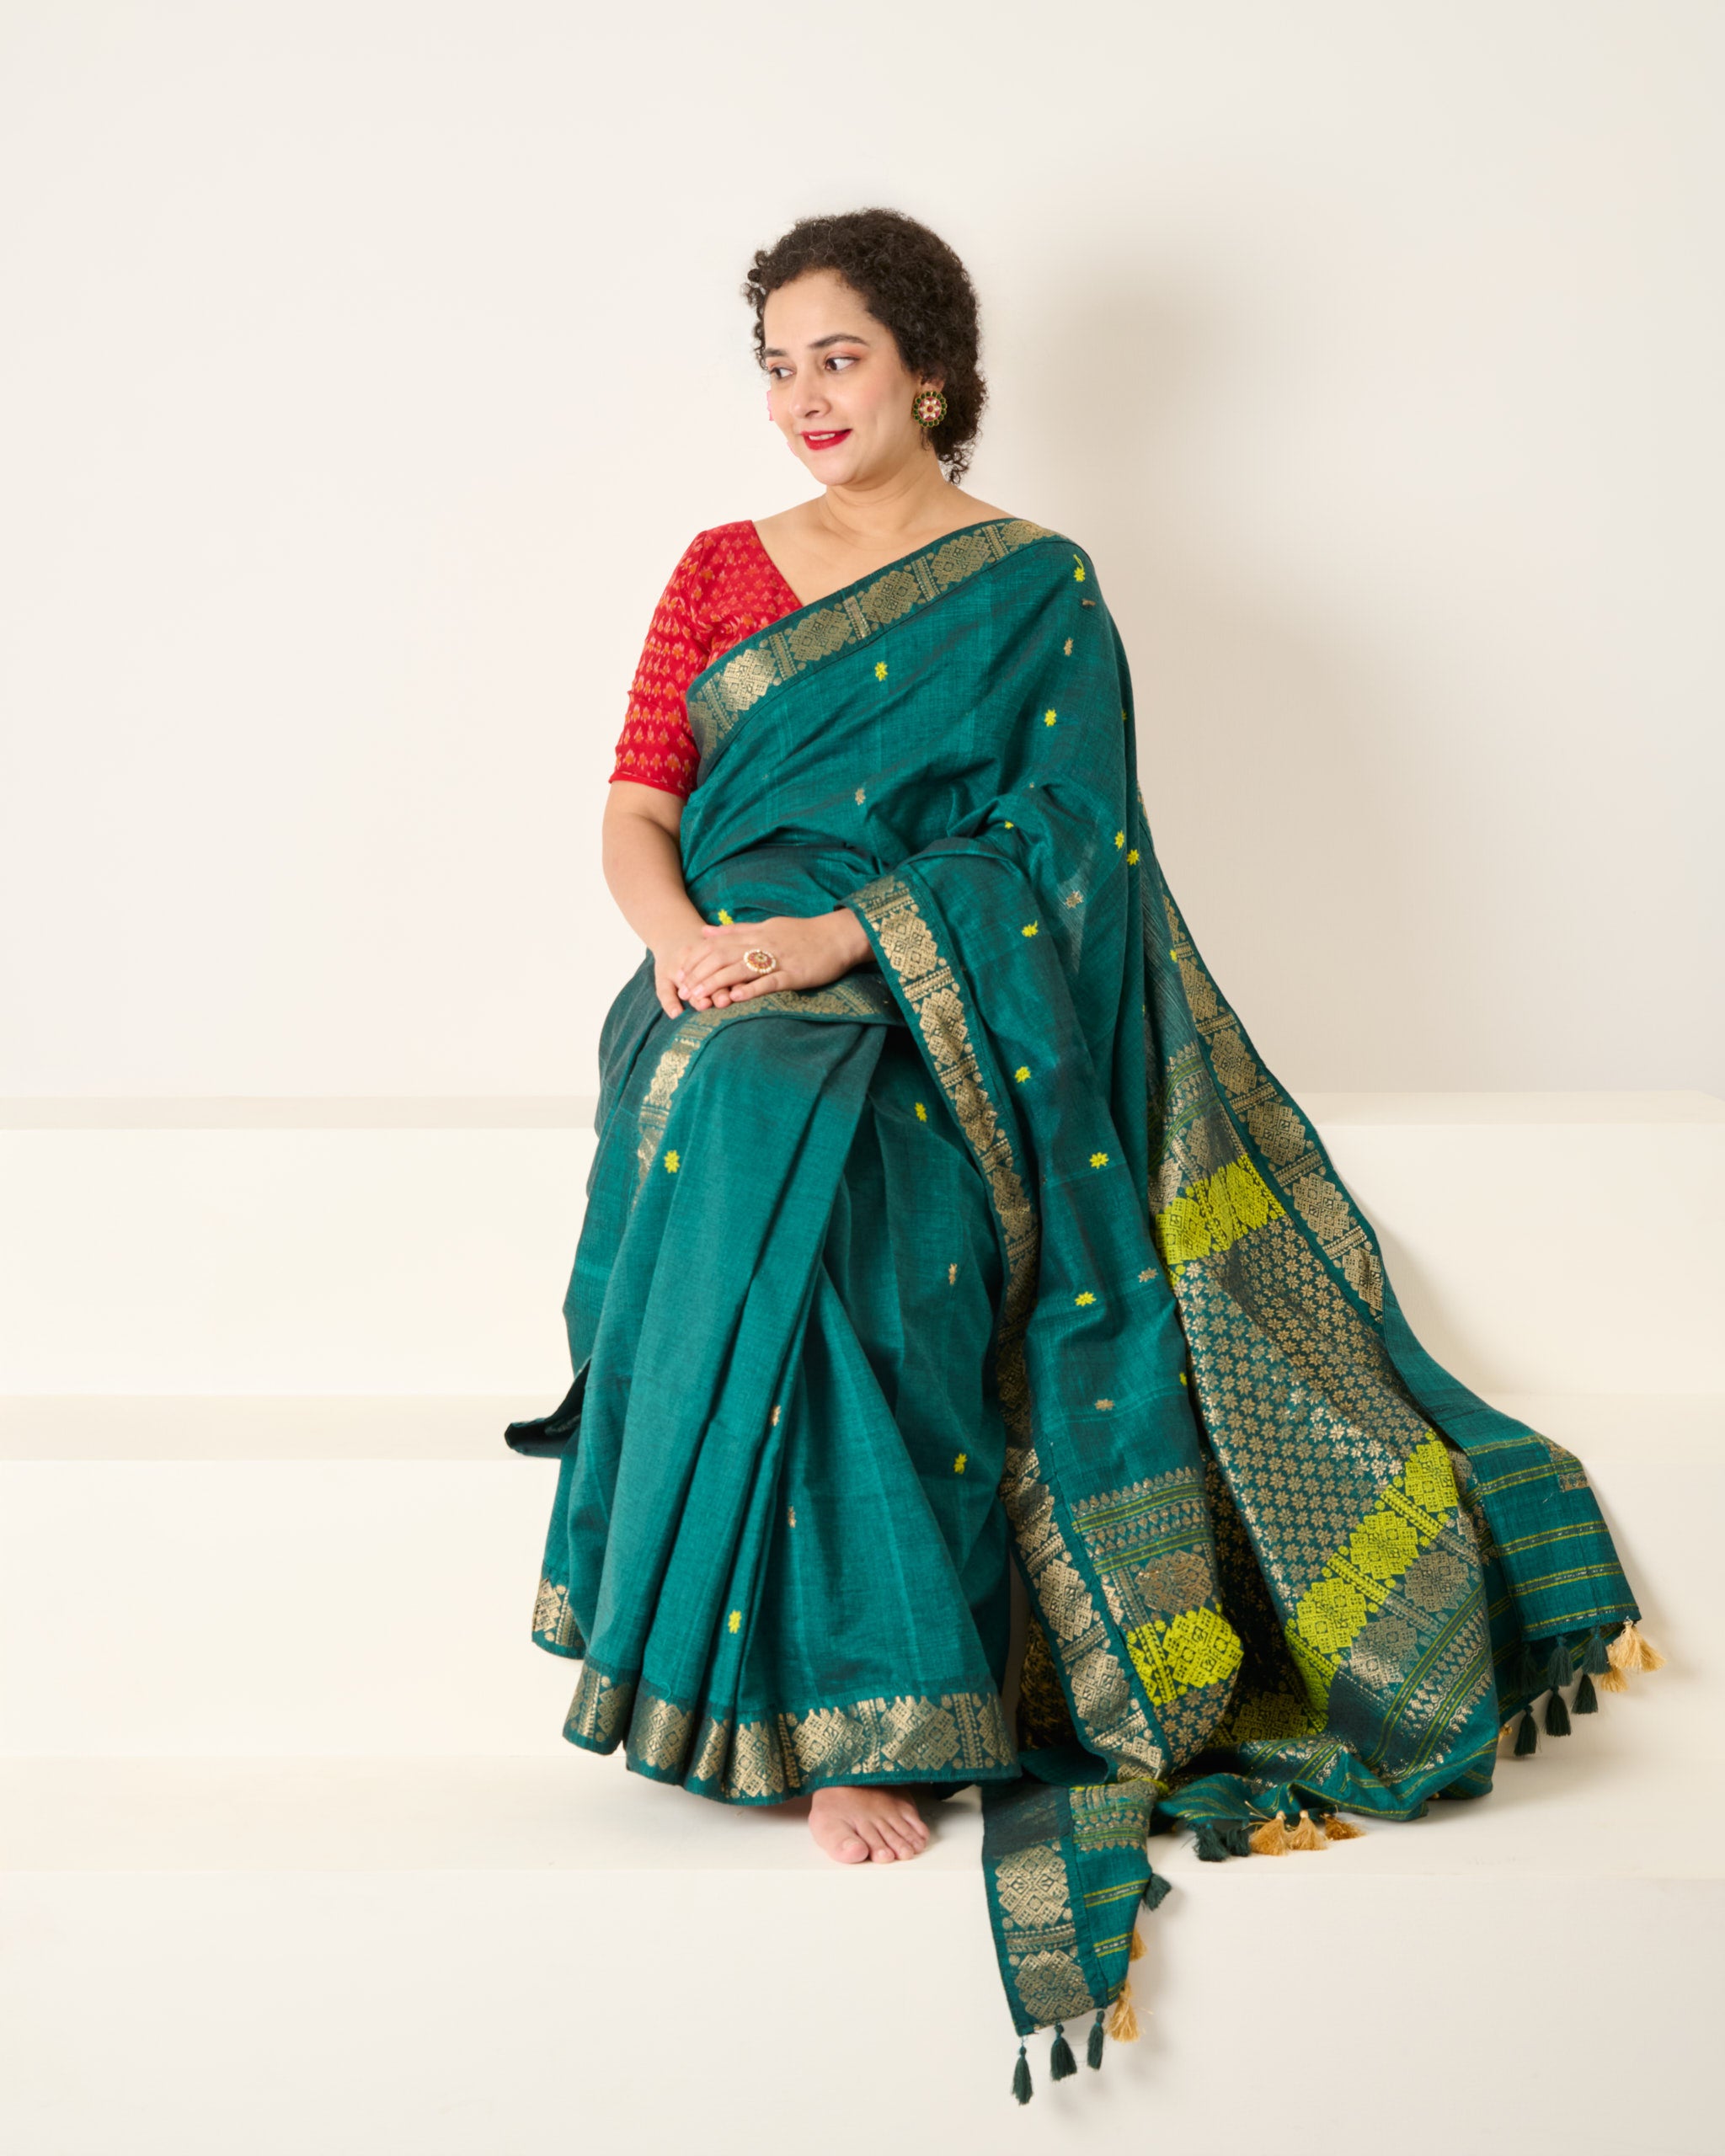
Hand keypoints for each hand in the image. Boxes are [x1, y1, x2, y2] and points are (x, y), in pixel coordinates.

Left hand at [672, 911, 871, 1009]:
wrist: (839, 935)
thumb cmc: (803, 933)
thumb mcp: (766, 926)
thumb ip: (735, 930)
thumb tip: (705, 932)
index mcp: (755, 934)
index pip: (717, 945)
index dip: (696, 959)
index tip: (680, 973)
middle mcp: (762, 944)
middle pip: (723, 957)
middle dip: (700, 974)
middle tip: (683, 991)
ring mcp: (778, 959)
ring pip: (741, 969)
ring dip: (717, 983)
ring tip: (699, 997)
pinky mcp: (794, 974)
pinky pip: (770, 981)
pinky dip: (751, 989)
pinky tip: (735, 997)